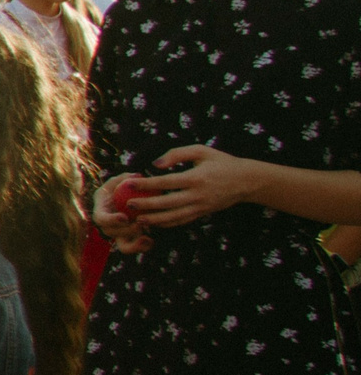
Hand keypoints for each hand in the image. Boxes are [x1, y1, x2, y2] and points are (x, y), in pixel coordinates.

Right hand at [92, 176, 153, 253]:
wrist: (122, 202)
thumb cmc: (118, 189)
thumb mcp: (118, 181)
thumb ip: (125, 178)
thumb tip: (137, 175)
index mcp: (101, 211)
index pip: (101, 219)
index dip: (111, 220)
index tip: (124, 217)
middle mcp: (107, 226)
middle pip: (112, 233)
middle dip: (127, 230)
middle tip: (140, 223)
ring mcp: (119, 235)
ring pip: (123, 247)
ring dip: (135, 244)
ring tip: (147, 238)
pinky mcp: (130, 241)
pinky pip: (135, 248)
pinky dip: (144, 247)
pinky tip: (151, 240)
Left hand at [126, 145, 260, 229]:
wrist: (247, 181)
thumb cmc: (221, 162)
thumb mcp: (201, 151)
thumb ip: (177, 154)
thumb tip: (155, 164)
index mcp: (196, 178)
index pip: (166, 182)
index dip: (146, 184)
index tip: (129, 183)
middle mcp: (198, 195)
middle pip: (167, 203)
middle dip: (146, 205)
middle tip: (127, 205)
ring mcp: (201, 206)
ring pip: (174, 216)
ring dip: (154, 219)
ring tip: (137, 219)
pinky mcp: (203, 213)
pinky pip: (183, 220)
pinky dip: (168, 223)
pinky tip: (154, 223)